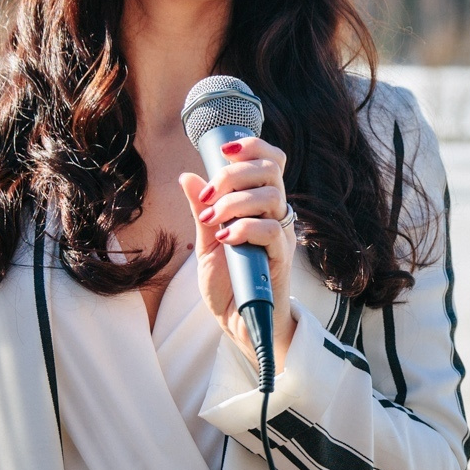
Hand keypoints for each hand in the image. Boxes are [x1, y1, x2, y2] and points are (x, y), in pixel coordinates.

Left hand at [179, 134, 297, 368]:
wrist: (239, 322)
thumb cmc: (228, 283)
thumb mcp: (206, 243)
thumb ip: (200, 210)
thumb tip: (187, 177)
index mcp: (261, 205)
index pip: (270, 161)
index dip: (253, 147)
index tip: (224, 148)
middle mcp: (276, 215)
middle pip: (271, 170)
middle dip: (234, 174)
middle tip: (209, 195)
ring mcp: (281, 236)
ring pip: (271, 196)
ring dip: (235, 202)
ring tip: (212, 219)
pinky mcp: (281, 258)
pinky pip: (271, 230)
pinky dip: (245, 228)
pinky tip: (226, 238)